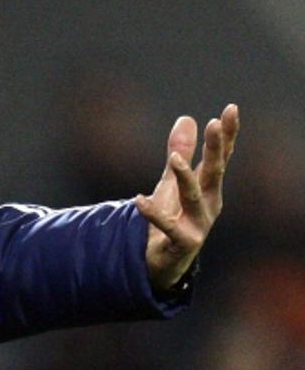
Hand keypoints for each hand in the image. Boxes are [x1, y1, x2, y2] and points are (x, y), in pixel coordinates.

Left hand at [135, 104, 239, 292]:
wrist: (164, 260)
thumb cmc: (173, 217)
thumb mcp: (173, 181)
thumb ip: (180, 151)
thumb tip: (188, 118)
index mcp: (210, 187)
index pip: (221, 156)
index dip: (227, 134)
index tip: (230, 109)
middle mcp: (209, 203)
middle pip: (214, 172)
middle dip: (215, 149)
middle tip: (215, 124)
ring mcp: (199, 224)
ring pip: (193, 197)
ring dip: (185, 177)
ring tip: (174, 157)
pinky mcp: (182, 242)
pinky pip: (167, 226)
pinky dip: (153, 213)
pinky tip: (139, 199)